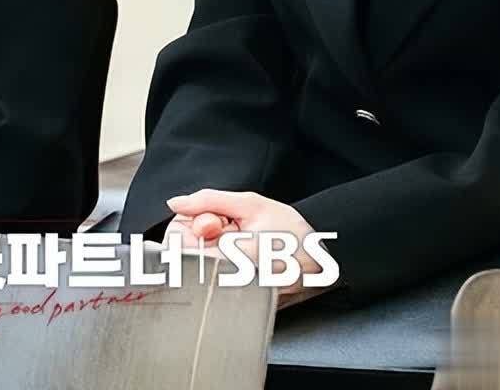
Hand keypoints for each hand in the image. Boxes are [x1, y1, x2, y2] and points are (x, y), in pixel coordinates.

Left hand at [166, 189, 325, 307]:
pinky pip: (213, 275)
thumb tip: (176, 202)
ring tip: (240, 242)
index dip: (191, 225)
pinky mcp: (236, 299)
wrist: (323, 260)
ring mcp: (230, 294)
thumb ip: (208, 200)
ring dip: (212, 247)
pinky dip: (221, 260)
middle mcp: (225, 284)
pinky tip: (241, 254)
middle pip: (186, 255)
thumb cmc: (293, 233)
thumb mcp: (251, 204)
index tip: (212, 220)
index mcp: (227, 260)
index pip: (179, 245)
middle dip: (202, 234)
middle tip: (230, 229)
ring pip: (199, 265)